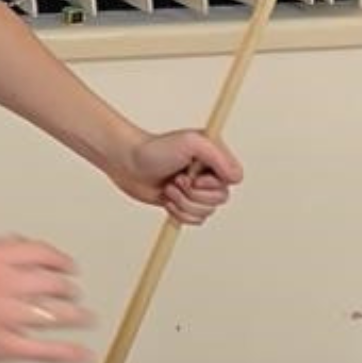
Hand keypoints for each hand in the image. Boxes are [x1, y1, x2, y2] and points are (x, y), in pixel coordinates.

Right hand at [0, 236, 93, 362]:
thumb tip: (14, 248)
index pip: (41, 253)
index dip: (59, 260)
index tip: (66, 265)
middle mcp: (5, 284)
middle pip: (54, 284)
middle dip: (68, 288)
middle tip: (71, 291)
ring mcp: (8, 316)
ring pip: (57, 315)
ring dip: (76, 315)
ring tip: (83, 317)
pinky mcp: (4, 345)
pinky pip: (46, 350)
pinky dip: (68, 353)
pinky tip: (82, 353)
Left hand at [112, 129, 242, 225]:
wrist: (125, 162)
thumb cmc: (155, 148)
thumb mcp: (191, 142)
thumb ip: (219, 157)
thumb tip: (236, 179)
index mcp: (215, 158)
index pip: (234, 179)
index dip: (214, 183)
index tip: (194, 176)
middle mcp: (208, 174)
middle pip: (220, 199)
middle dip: (194, 194)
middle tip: (176, 180)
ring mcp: (195, 190)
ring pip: (206, 212)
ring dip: (184, 203)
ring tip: (168, 188)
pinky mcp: (181, 203)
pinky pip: (194, 220)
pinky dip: (179, 214)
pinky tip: (166, 200)